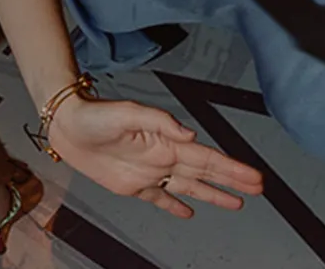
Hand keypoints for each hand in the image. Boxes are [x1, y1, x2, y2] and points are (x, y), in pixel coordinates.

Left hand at [47, 95, 262, 216]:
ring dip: (213, 195)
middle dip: (232, 181)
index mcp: (167, 141)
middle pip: (206, 173)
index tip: (253, 176)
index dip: (232, 168)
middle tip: (257, 188)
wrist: (67, 125)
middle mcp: (163, 157)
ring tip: (236, 203)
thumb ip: (160, 121)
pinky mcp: (132, 185)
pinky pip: (159, 199)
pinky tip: (188, 212)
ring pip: (190, 187)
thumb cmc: (95, 114)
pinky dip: (175, 206)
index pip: (208, 157)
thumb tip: (189, 133)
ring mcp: (150, 172)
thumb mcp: (128, 112)